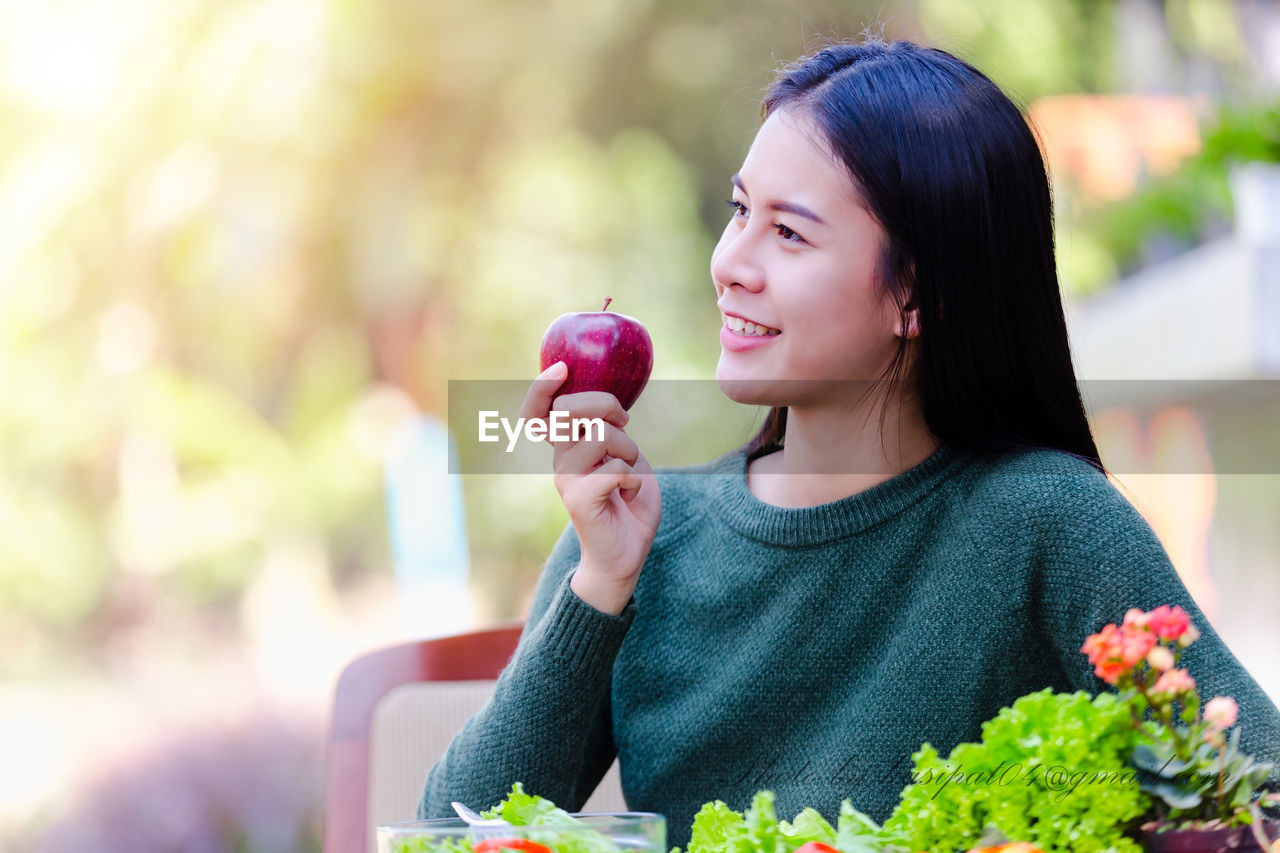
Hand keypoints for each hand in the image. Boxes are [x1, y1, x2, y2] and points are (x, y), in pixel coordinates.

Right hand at [519, 362, 661, 614]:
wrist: (625, 556)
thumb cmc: (628, 503)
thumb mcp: (625, 457)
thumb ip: (613, 432)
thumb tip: (611, 406)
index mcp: (567, 447)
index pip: (537, 412)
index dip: (541, 387)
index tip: (563, 368)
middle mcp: (560, 460)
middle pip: (568, 410)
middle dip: (605, 405)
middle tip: (625, 423)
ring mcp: (566, 480)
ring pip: (599, 435)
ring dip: (628, 448)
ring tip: (631, 469)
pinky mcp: (579, 500)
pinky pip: (615, 468)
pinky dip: (633, 478)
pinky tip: (629, 493)